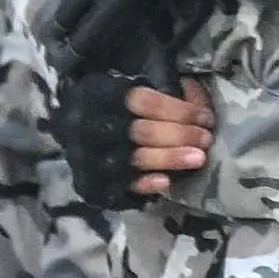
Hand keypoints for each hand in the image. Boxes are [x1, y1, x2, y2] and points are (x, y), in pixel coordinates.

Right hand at [60, 72, 210, 204]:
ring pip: (135, 158)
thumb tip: (196, 93)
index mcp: (100, 96)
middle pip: (142, 131)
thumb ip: (166, 93)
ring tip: (199, 158)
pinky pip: (122, 186)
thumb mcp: (134, 90)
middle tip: (206, 138)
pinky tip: (166, 181)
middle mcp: (91, 126)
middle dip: (180, 134)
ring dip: (170, 158)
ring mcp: (90, 156)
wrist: (72, 132)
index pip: (143, 101)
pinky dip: (145, 183)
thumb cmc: (114, 107)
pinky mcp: (93, 183)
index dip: (178, 109)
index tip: (205, 117)